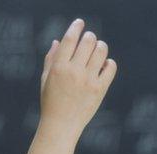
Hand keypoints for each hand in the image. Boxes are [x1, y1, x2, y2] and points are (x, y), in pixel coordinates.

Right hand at [40, 19, 116, 135]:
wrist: (61, 126)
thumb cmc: (51, 102)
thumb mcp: (45, 80)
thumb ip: (51, 59)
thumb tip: (58, 41)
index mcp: (58, 68)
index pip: (69, 40)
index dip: (75, 27)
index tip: (79, 23)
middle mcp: (74, 72)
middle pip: (88, 41)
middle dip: (89, 37)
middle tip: (89, 39)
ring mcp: (88, 80)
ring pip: (101, 51)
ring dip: (100, 46)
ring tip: (97, 50)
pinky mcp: (100, 89)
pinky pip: (111, 67)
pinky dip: (108, 63)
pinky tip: (103, 65)